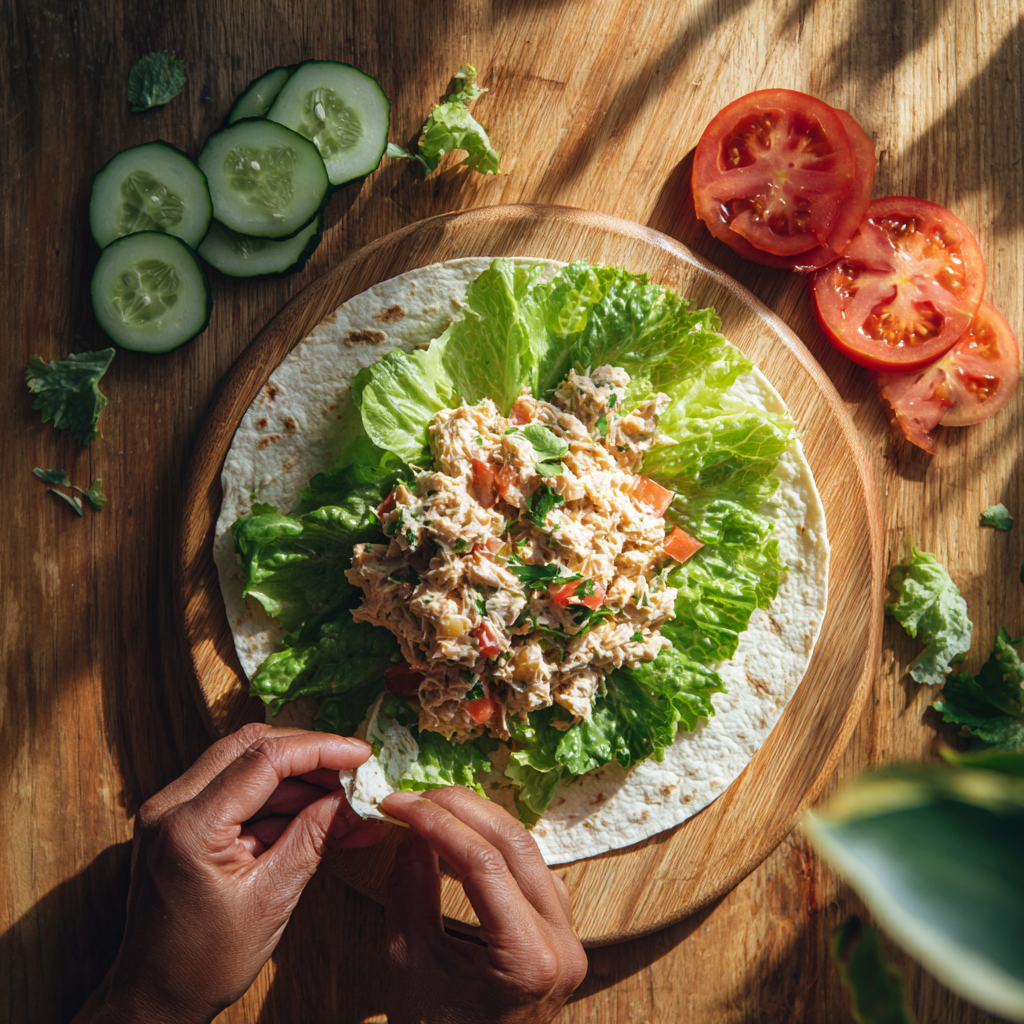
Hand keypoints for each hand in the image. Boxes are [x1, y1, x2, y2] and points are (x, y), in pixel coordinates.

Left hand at [85, 723, 385, 1023]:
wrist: (153, 1000)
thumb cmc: (205, 963)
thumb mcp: (272, 899)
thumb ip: (314, 837)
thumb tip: (356, 801)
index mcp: (190, 826)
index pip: (264, 759)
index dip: (321, 750)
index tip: (362, 755)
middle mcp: (171, 805)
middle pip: (251, 746)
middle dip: (309, 755)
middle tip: (354, 773)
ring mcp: (171, 810)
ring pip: (244, 761)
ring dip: (297, 776)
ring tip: (343, 799)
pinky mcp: (180, 820)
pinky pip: (235, 788)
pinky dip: (276, 796)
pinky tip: (315, 814)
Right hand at [381, 786, 587, 1023]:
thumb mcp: (410, 963)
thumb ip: (411, 888)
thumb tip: (411, 827)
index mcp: (531, 959)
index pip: (484, 863)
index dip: (436, 823)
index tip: (397, 804)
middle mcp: (563, 943)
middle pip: (515, 845)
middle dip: (461, 810)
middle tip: (415, 795)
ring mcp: (569, 937)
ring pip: (528, 851)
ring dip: (480, 821)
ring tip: (433, 807)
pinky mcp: (561, 933)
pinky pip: (532, 871)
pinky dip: (495, 845)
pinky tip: (461, 834)